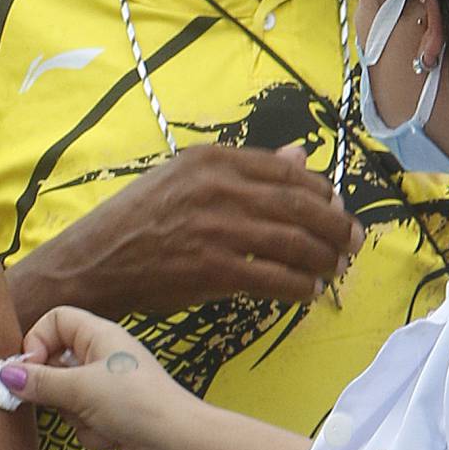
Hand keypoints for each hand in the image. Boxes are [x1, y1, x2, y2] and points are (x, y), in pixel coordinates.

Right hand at [0, 305, 195, 449]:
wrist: (175, 441)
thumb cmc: (139, 403)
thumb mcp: (80, 389)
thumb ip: (39, 382)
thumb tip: (5, 375)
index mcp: (99, 335)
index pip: (55, 321)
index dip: (37, 341)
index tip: (29, 368)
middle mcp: (101, 356)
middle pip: (53, 362)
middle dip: (54, 388)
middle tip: (59, 400)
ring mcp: (104, 386)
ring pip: (63, 396)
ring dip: (74, 414)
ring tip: (96, 418)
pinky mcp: (108, 412)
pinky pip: (79, 418)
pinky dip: (90, 430)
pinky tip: (110, 434)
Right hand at [56, 144, 362, 318]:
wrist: (95, 261)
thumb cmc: (138, 220)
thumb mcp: (185, 178)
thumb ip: (245, 169)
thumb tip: (300, 157)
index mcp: (213, 160)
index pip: (288, 172)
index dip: (323, 193)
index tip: (336, 209)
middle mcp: (219, 188)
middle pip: (301, 206)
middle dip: (337, 227)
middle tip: (353, 243)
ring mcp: (217, 229)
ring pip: (295, 242)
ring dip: (324, 259)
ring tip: (334, 269)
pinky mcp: (214, 269)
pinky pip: (275, 277)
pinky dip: (300, 286)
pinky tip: (308, 292)